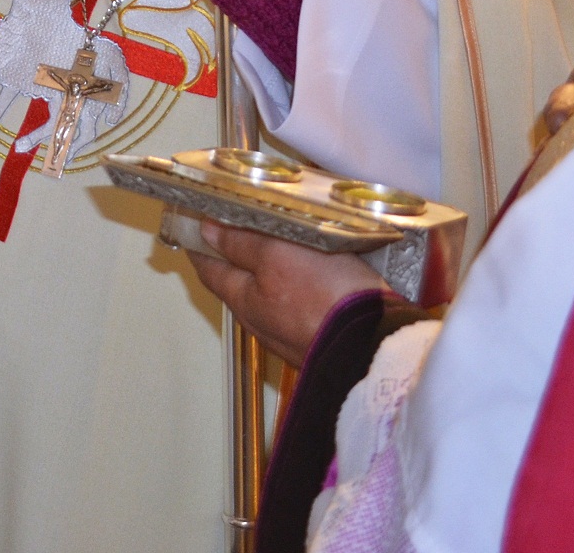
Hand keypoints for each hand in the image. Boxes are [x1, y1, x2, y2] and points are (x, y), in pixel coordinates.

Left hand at [184, 221, 386, 367]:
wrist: (380, 348)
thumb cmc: (326, 298)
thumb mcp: (278, 254)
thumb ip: (241, 243)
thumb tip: (207, 232)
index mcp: (244, 301)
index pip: (210, 269)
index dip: (200, 245)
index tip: (193, 225)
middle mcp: (264, 323)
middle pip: (240, 284)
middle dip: (236, 257)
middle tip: (236, 228)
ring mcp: (294, 334)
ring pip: (274, 296)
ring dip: (273, 271)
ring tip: (283, 245)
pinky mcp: (325, 337)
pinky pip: (305, 305)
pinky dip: (303, 285)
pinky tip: (320, 274)